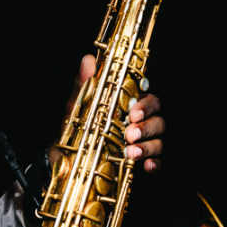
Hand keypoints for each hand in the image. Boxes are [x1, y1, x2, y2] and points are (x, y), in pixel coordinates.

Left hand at [58, 55, 164, 173]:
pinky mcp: (141, 163)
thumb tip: (88, 61)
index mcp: (129, 107)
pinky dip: (154, 164)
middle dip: (147, 127)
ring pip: (159, 141)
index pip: (148, 100)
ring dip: (148, 147)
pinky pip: (157, 163)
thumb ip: (84, 85)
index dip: (145, 106)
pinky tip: (145, 166)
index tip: (133, 113)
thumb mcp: (77, 108)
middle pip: (158, 120)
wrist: (66, 161)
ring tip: (130, 153)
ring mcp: (142, 143)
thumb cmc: (77, 130)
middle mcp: (139, 124)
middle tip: (130, 134)